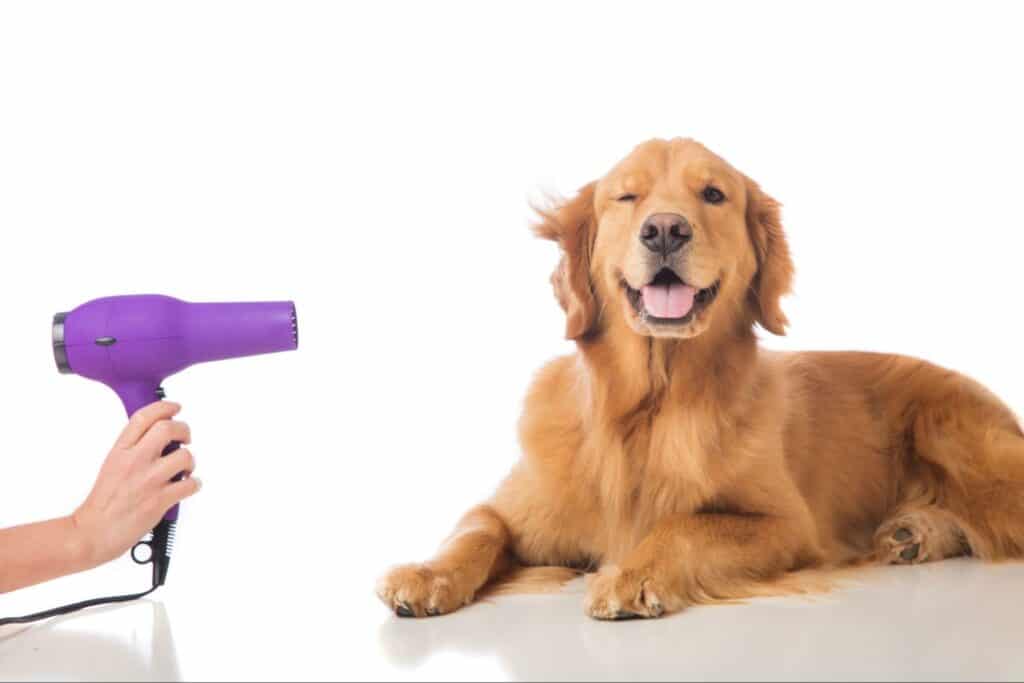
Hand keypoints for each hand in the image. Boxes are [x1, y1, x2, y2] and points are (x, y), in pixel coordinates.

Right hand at [72, 401, 201, 567]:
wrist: (93, 532)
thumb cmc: (103, 502)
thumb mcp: (111, 465)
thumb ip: (132, 449)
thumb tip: (157, 437)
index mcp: (120, 451)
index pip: (144, 417)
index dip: (164, 407)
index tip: (175, 407)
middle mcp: (134, 461)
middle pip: (168, 429)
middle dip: (184, 430)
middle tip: (185, 438)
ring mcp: (148, 480)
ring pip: (185, 456)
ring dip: (190, 461)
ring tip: (184, 469)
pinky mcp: (160, 500)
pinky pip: (190, 484)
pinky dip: (194, 484)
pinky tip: (187, 486)